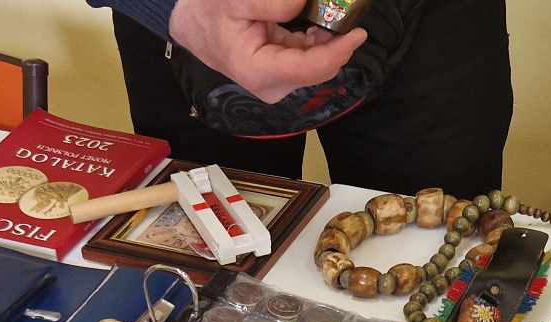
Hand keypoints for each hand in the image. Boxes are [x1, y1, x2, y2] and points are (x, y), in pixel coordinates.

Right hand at [168, 0, 367, 103]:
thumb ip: (272, 2)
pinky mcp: (282, 75)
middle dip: (337, 43)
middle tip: (346, 12)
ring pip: (317, 64)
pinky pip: (309, 58)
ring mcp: (278, 83)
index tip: (358, 30)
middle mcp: (271, 85)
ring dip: (329, 40)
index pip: (312, 68)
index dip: (339, 51)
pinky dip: (319, 41)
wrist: (192, 24)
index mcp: (258, 71)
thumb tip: (305, 2)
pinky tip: (319, 23)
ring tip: (333, 14)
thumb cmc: (209, 10)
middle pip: (319, 69)